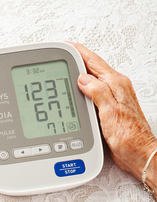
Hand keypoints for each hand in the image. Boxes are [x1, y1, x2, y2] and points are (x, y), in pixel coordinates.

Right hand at [69, 42, 156, 182]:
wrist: (137, 154)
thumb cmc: (129, 136)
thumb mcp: (110, 112)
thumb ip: (97, 92)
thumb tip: (83, 79)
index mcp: (116, 84)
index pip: (94, 62)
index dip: (79, 53)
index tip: (67, 47)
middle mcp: (116, 89)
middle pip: (93, 70)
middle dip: (77, 62)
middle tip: (63, 57)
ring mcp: (113, 100)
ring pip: (92, 82)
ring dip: (79, 76)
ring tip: (66, 72)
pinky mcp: (109, 111)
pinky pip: (93, 95)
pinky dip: (83, 92)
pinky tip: (77, 94)